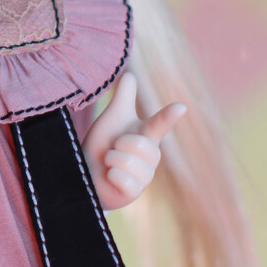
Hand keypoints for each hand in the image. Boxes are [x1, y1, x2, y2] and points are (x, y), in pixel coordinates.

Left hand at [82, 72, 185, 211]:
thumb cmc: (102, 145)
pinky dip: (110, 176)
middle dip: (117, 146)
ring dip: (111, 160)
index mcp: (147, 136)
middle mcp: (151, 156)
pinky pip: (122, 178)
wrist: (86, 174)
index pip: (160, 124)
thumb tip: (130, 74)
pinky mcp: (134, 192)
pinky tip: (110, 178)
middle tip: (111, 151)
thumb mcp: (111, 119)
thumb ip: (123, 98)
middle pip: (138, 143)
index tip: (180, 107)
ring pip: (127, 161)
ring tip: (109, 165)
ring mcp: (144, 176)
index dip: (168, 115)